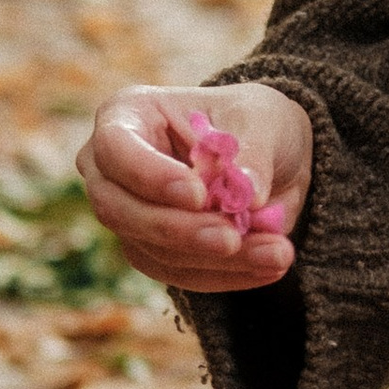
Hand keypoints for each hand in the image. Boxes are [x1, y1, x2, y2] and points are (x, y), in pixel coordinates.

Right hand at [75, 83, 311, 294]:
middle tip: (233, 238)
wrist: (272, 156)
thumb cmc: (253, 122)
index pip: (116, 148)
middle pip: (119, 210)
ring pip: (154, 250)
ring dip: (216, 258)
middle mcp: (111, 168)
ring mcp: (127, 214)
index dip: (150, 176)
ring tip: (276, 252)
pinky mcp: (152, 250)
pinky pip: (179, 273)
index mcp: (127, 115)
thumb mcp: (262, 120)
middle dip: (179, 230)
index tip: (198, 195)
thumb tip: (248, 195)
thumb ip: (252, 153)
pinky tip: (268, 265)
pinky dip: (225, 273)